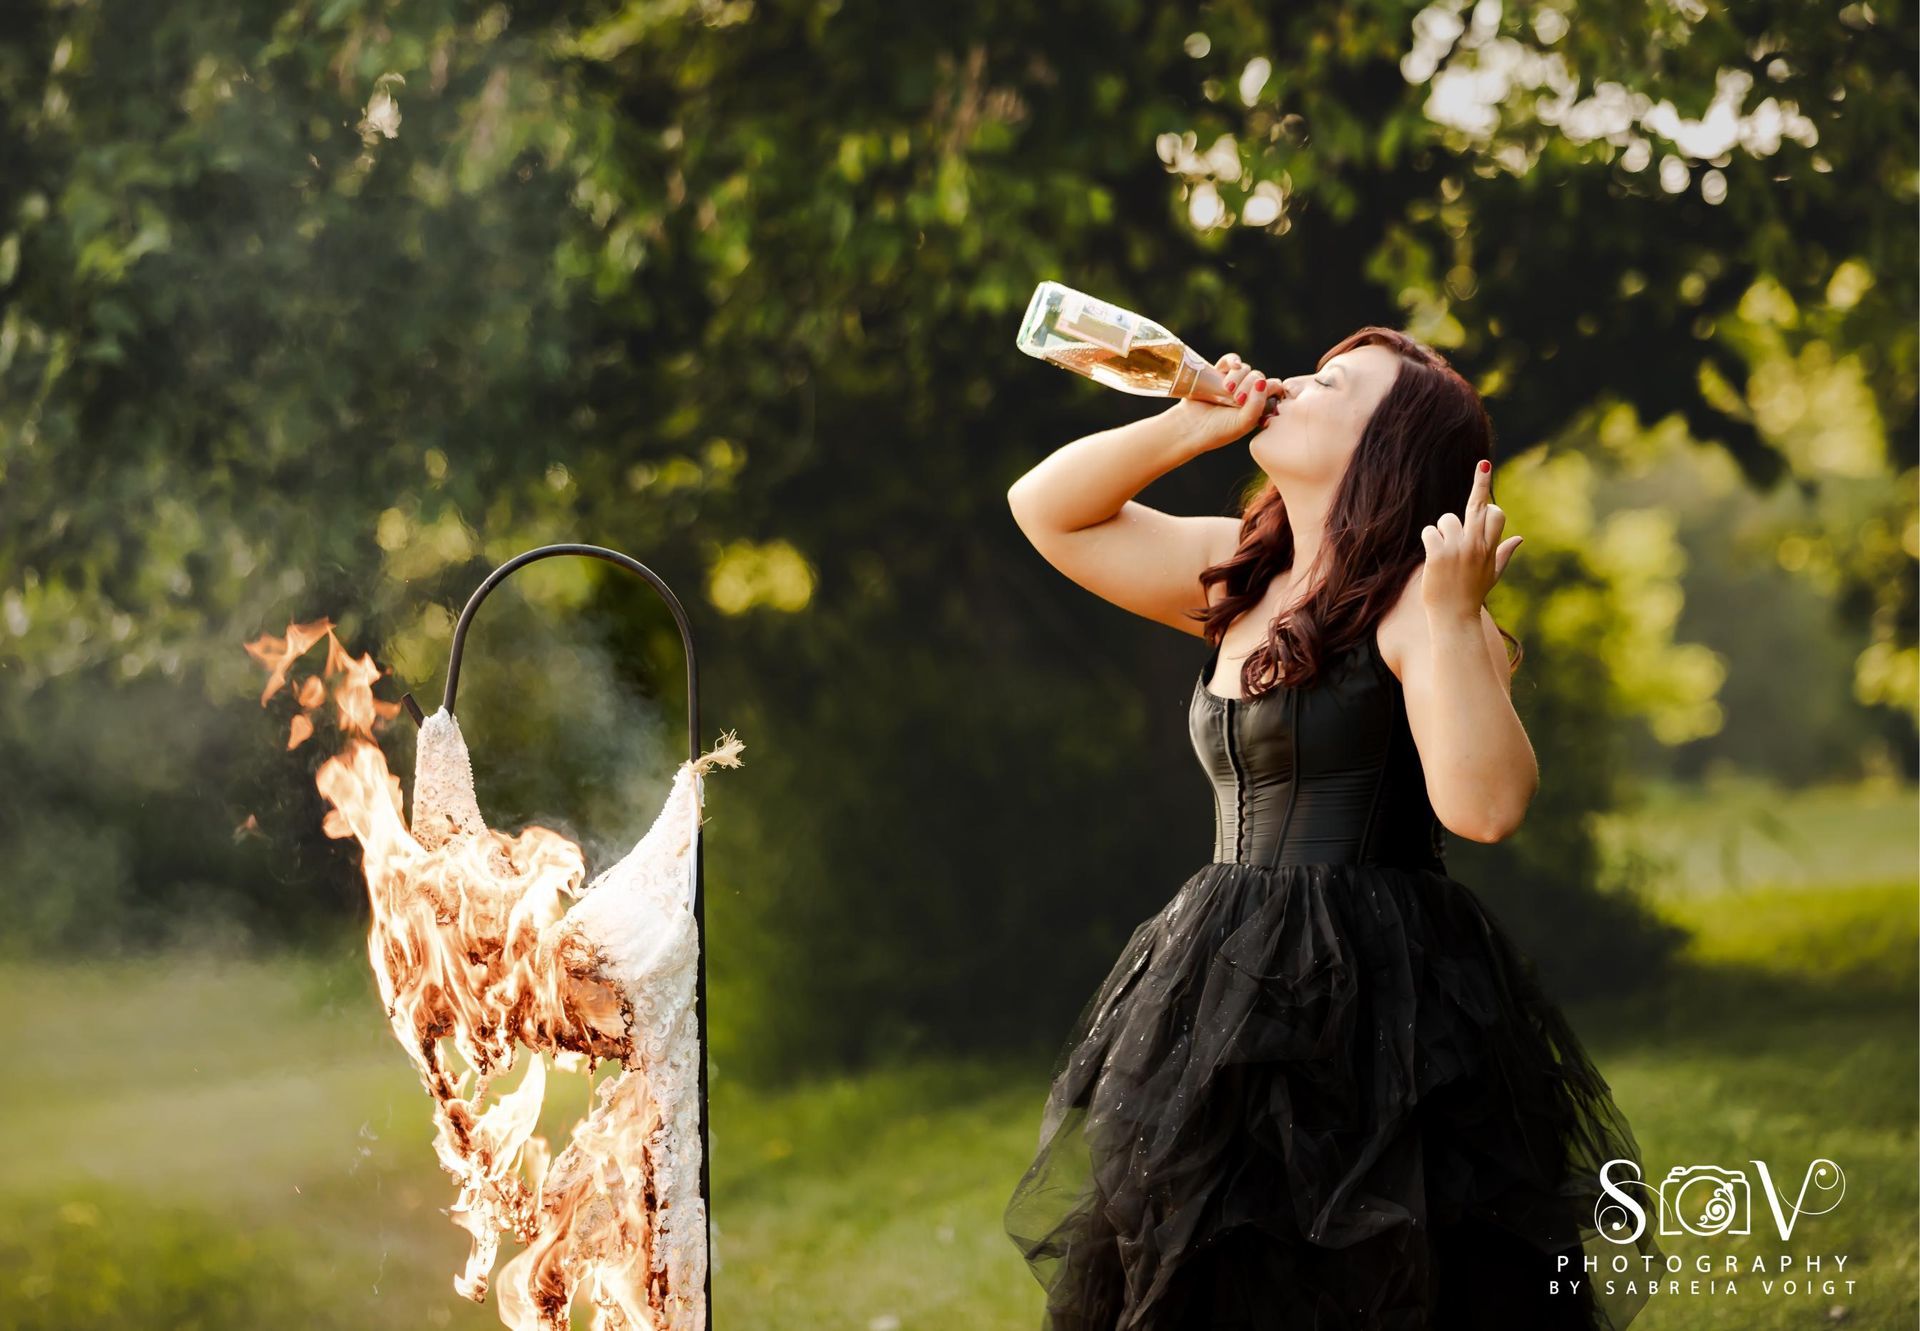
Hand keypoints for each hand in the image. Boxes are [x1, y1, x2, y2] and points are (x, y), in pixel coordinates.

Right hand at [1167, 352, 1282, 452]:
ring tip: (1226, 390)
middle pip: (1258, 377)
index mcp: (1258, 406)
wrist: (1190, 427)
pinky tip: (1234, 365)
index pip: (1274, 388)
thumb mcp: (1243, 422)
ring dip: (1239, 377)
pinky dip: (1233, 360)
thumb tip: (1263, 381)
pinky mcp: (1218, 374)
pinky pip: (1231, 360)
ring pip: (1246, 369)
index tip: (1253, 401)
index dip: (1267, 389)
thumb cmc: (1218, 430)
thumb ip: (1257, 404)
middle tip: (1237, 399)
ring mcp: (1233, 383)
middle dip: (1249, 385)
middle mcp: (1247, 394)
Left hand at [1420, 460, 1523, 621]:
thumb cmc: (1472, 595)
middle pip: (1477, 506)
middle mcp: (1477, 544)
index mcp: (1490, 547)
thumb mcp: (1492, 574)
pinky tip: (1432, 556)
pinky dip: (1429, 540)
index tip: (1486, 468)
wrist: (1454, 618)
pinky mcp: (1438, 554)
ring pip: (1446, 520)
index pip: (1495, 513)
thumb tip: (1520, 538)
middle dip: (1482, 482)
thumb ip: (1504, 553)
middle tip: (1485, 465)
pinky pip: (1430, 532)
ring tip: (1444, 553)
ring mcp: (1458, 548)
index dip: (1488, 496)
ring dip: (1442, 532)